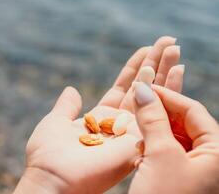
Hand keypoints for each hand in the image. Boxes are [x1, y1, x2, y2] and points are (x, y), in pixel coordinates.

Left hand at [15, 36, 183, 193]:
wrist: (52, 179)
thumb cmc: (49, 153)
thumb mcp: (56, 122)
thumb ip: (67, 106)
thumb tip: (72, 89)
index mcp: (100, 119)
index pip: (123, 89)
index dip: (134, 70)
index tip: (145, 50)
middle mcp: (118, 124)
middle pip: (141, 89)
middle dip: (154, 65)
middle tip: (167, 42)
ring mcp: (130, 131)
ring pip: (152, 96)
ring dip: (164, 72)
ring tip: (173, 47)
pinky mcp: (137, 140)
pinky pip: (155, 112)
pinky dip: (166, 91)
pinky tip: (174, 69)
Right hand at [129, 83, 218, 193]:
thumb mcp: (160, 155)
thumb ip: (153, 119)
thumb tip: (142, 88)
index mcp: (218, 152)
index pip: (193, 111)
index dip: (167, 96)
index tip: (143, 87)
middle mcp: (209, 158)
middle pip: (183, 122)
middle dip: (159, 111)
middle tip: (136, 101)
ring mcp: (192, 167)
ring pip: (172, 135)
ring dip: (152, 127)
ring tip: (135, 122)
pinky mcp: (176, 175)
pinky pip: (165, 150)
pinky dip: (151, 143)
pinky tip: (138, 144)